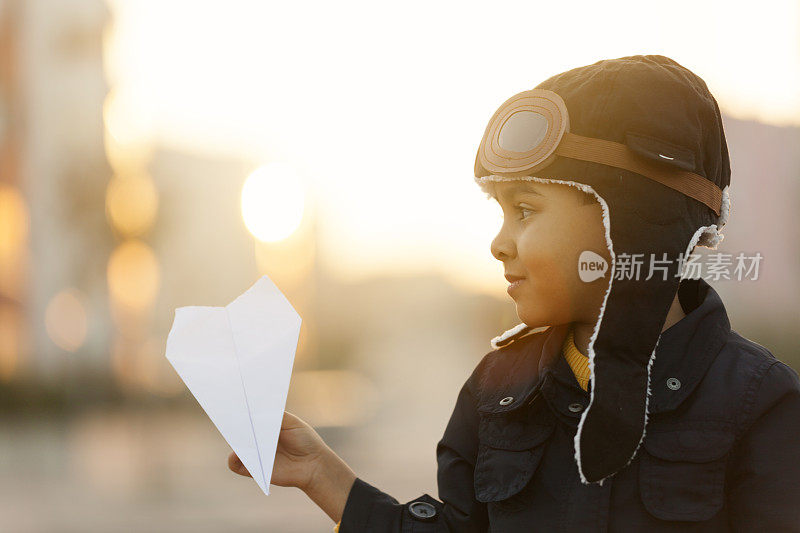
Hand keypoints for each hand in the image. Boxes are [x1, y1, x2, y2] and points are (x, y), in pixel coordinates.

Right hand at [227, 410, 356, 522]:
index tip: (237, 404)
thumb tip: (255, 412)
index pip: (250, 418)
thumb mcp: (292, 423)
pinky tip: (237, 453)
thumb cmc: (306, 441)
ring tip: (236, 434)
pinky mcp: (254, 470)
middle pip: (241, 431)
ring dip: (234, 440)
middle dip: (236, 424)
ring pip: (237, 447)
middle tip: (232, 416)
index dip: (243, 412)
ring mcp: (256, 454)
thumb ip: (275, 416)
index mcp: (267, 427)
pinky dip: (233, 459)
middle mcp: (259, 440)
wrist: (314, 465)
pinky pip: (237, 465)